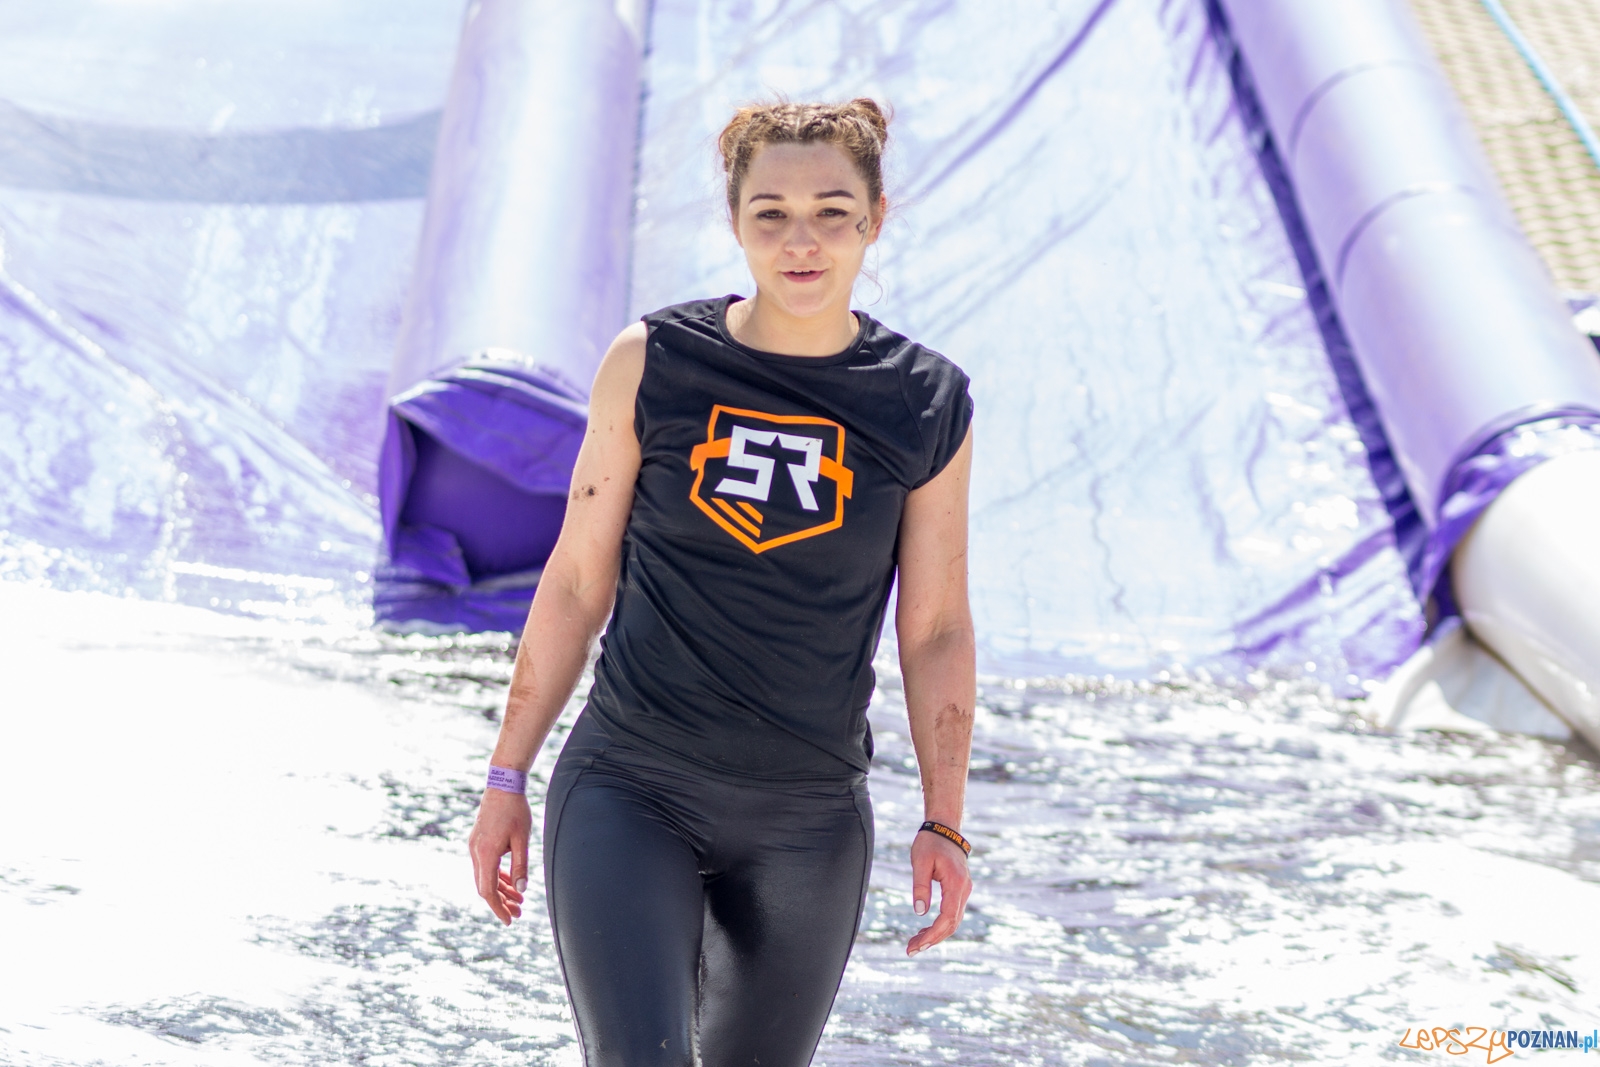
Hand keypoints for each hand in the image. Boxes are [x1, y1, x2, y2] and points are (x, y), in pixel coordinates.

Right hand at [468, 788, 531, 924]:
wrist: (502, 785)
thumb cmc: (515, 810)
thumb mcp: (522, 840)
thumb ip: (521, 866)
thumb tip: (521, 890)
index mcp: (486, 854)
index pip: (487, 891)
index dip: (498, 908)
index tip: (508, 921)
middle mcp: (476, 852)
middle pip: (485, 887)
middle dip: (501, 902)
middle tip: (518, 913)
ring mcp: (475, 847)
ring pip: (485, 877)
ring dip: (501, 889)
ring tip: (518, 900)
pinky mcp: (478, 842)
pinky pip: (486, 865)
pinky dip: (497, 876)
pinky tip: (510, 882)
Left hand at [907, 828, 971, 954]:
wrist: (945, 828)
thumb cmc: (930, 842)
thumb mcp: (919, 861)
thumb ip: (920, 886)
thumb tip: (920, 912)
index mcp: (955, 884)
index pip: (947, 918)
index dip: (933, 934)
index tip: (916, 945)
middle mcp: (964, 890)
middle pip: (952, 924)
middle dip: (932, 939)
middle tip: (911, 950)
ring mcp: (964, 891)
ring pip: (953, 921)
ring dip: (935, 934)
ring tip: (914, 944)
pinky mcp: (959, 891)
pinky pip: (952, 913)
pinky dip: (939, 925)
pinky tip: (923, 930)